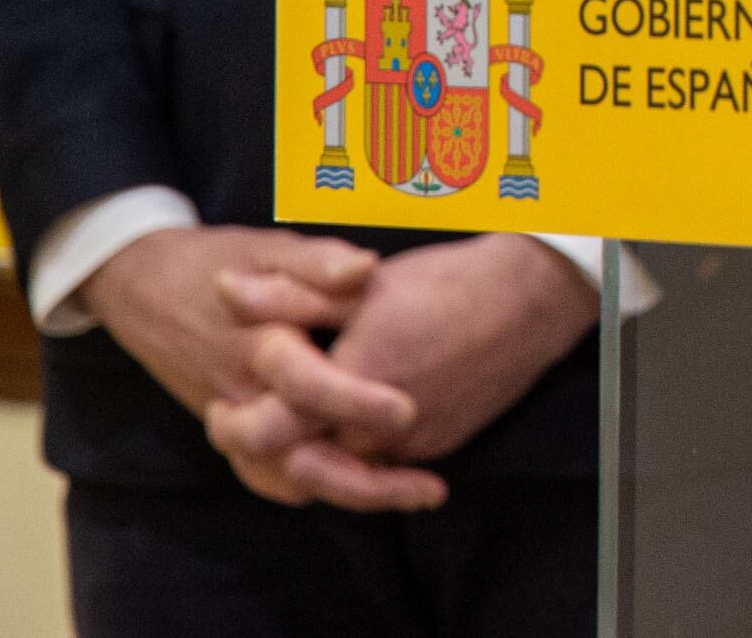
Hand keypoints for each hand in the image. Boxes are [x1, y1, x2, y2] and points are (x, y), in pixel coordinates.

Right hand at [80, 225, 433, 511]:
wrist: (145, 289)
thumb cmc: (218, 262)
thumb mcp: (268, 249)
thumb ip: (318, 263)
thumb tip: (367, 268)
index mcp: (257, 346)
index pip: (305, 385)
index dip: (355, 401)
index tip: (407, 412)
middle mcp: (243, 397)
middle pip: (296, 458)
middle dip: (361, 479)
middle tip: (426, 486)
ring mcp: (233, 422)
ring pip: (286, 478)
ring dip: (348, 492)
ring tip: (414, 494)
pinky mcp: (232, 432)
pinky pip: (268, 476)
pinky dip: (313, 486)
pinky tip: (367, 487)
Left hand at [204, 235, 594, 510]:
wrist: (531, 299)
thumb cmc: (447, 284)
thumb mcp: (361, 285)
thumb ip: (290, 298)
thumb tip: (225, 291)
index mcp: (353, 385)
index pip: (270, 434)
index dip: (236, 429)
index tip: (220, 411)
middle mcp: (382, 430)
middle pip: (300, 465)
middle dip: (266, 450)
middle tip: (240, 423)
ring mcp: (414, 445)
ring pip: (342, 468)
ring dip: (310, 451)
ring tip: (290, 419)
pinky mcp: (439, 446)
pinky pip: (382, 462)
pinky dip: (354, 447)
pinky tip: (347, 416)